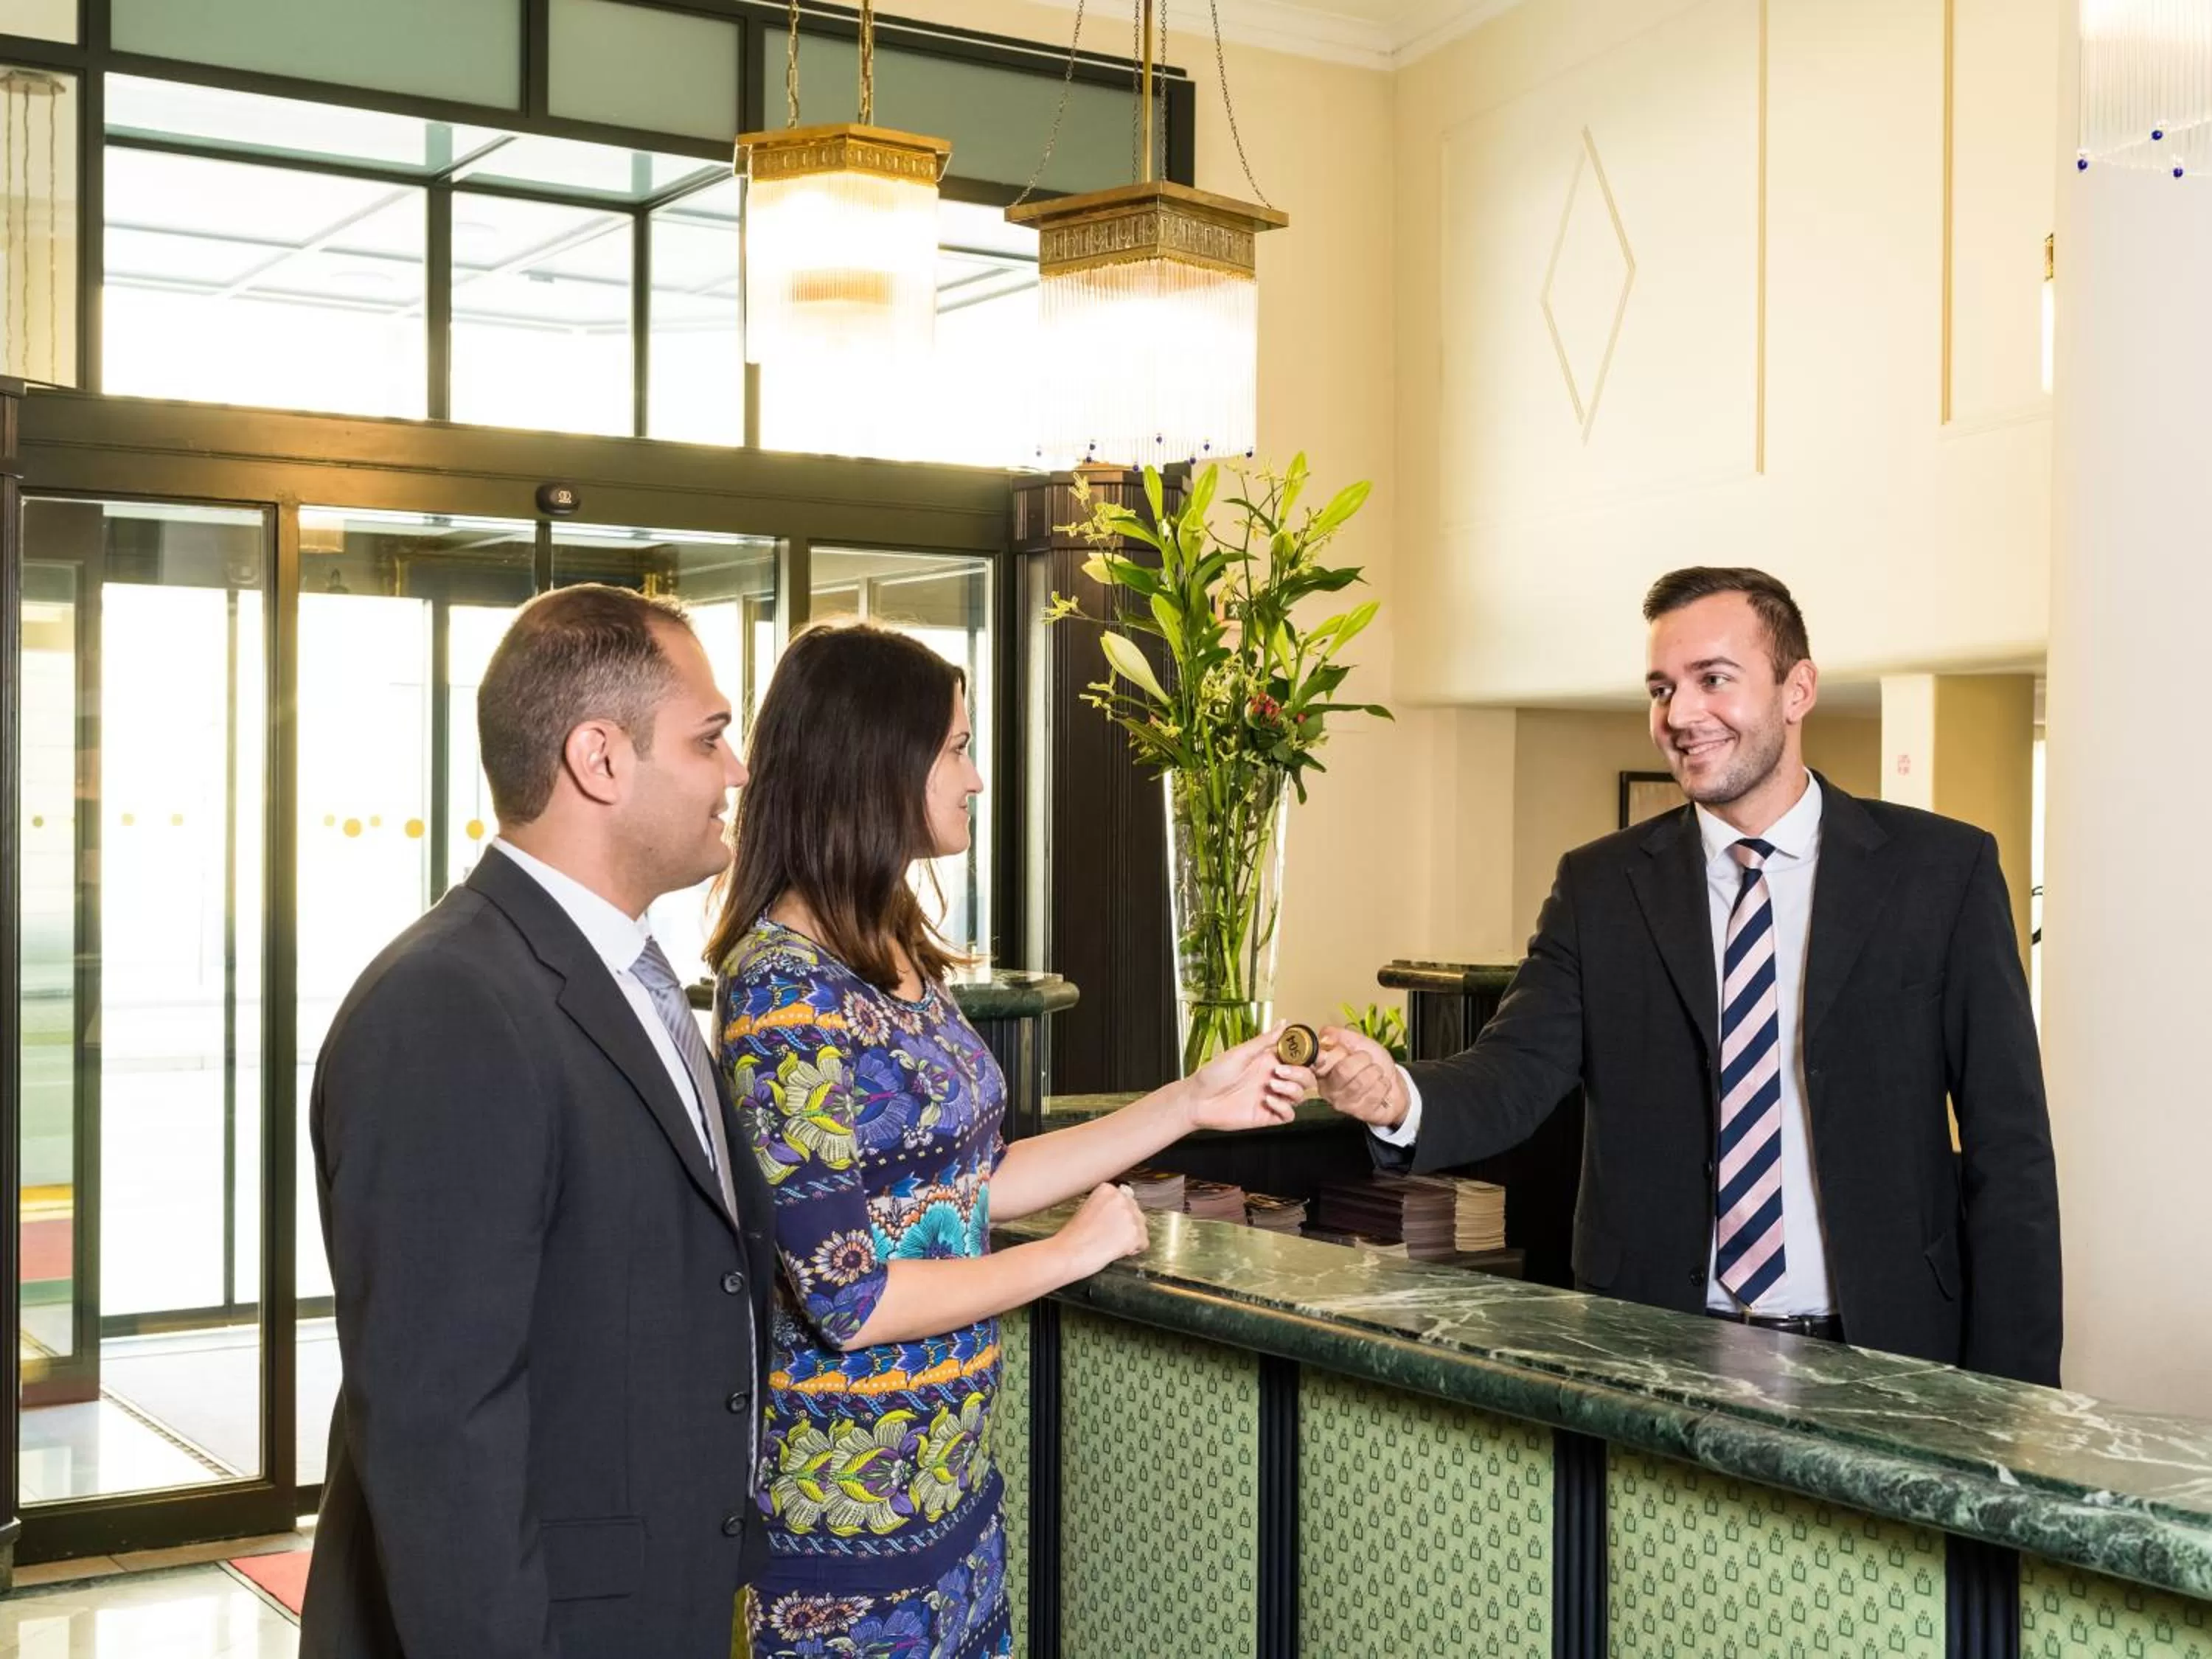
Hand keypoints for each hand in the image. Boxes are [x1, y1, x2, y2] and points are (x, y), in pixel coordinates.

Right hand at [1053, 1182, 1150, 1276]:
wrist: (1070, 1253)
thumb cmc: (1075, 1235)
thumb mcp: (1089, 1207)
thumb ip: (1110, 1202)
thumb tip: (1128, 1198)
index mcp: (1108, 1189)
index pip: (1126, 1198)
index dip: (1118, 1214)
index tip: (1106, 1223)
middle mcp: (1121, 1198)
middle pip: (1136, 1212)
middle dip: (1127, 1225)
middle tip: (1108, 1235)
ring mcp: (1130, 1216)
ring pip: (1142, 1228)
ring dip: (1131, 1237)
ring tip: (1110, 1242)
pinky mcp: (1136, 1234)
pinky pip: (1144, 1243)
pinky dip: (1134, 1250)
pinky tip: (1117, 1250)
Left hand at [1179, 1025, 1313, 1132]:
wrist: (1197, 1100)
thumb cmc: (1213, 1074)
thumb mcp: (1240, 1053)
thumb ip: (1265, 1041)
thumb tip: (1284, 1022)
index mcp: (1269, 1061)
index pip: (1298, 1058)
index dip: (1305, 1057)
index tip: (1304, 1054)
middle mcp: (1274, 1079)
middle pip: (1305, 1078)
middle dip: (1299, 1074)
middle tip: (1280, 1072)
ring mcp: (1272, 1098)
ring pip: (1300, 1096)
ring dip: (1291, 1090)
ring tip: (1271, 1086)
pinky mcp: (1267, 1116)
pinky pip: (1288, 1115)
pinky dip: (1284, 1108)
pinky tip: (1268, 1100)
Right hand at [1313, 1026, 1407, 1128]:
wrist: (1393, 1082)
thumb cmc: (1372, 1062)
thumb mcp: (1357, 1042)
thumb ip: (1338, 1036)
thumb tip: (1324, 1037)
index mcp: (1321, 1070)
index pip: (1320, 1060)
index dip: (1336, 1053)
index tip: (1344, 1052)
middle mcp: (1327, 1089)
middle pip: (1343, 1070)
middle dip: (1363, 1060)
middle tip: (1367, 1060)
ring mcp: (1343, 1103)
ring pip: (1361, 1082)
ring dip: (1375, 1073)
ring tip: (1375, 1073)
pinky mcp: (1359, 1113)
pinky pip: (1374, 1094)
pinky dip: (1383, 1085)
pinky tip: (1380, 1085)